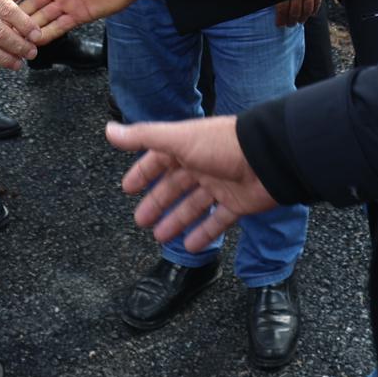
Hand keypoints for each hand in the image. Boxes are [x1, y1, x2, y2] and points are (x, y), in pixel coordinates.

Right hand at [3, 0, 160, 42]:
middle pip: (31, 3)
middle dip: (16, 14)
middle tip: (1, 26)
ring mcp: (66, 3)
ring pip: (42, 18)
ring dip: (29, 28)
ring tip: (14, 39)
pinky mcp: (78, 16)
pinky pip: (59, 27)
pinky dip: (46, 35)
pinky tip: (34, 43)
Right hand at [107, 117, 277, 252]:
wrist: (268, 157)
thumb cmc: (222, 144)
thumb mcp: (178, 139)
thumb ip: (143, 136)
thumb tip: (109, 130)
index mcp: (187, 148)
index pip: (158, 161)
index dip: (142, 174)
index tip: (127, 189)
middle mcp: (202, 166)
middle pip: (174, 187)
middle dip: (157, 203)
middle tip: (140, 221)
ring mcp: (220, 186)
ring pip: (193, 206)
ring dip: (176, 221)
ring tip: (160, 237)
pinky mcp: (237, 204)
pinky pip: (218, 222)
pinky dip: (204, 234)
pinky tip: (190, 246)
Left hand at [275, 0, 322, 27]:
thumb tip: (272, 5)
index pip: (282, 10)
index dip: (281, 19)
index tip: (279, 24)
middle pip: (295, 12)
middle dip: (291, 21)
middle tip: (289, 24)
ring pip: (307, 9)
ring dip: (303, 17)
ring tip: (300, 21)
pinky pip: (318, 1)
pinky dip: (315, 9)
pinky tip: (312, 14)